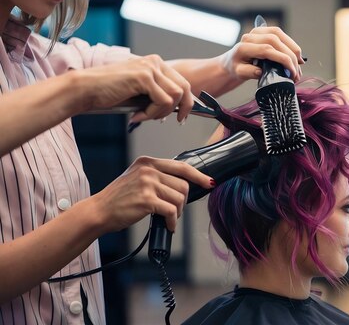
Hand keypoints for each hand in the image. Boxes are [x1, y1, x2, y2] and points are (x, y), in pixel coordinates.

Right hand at [76, 55, 191, 122]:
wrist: (86, 89)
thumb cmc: (109, 92)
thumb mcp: (140, 91)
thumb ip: (157, 93)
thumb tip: (177, 107)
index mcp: (155, 63)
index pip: (182, 82)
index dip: (186, 101)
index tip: (182, 115)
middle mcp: (155, 62)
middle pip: (184, 87)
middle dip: (183, 107)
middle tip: (177, 121)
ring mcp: (150, 68)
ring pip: (175, 96)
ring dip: (162, 112)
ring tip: (145, 116)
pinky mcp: (143, 77)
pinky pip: (163, 101)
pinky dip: (152, 113)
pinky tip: (137, 115)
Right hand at [89, 156, 214, 232]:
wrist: (99, 211)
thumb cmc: (119, 198)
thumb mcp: (137, 178)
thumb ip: (157, 176)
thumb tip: (184, 184)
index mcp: (148, 162)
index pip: (181, 166)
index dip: (198, 175)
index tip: (209, 182)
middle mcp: (148, 170)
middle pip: (183, 185)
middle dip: (183, 201)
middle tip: (176, 210)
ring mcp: (147, 184)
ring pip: (179, 198)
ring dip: (178, 212)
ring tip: (169, 218)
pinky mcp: (146, 200)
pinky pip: (171, 211)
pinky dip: (173, 221)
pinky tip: (169, 225)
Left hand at [218, 25, 304, 83]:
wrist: (232, 61)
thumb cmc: (236, 68)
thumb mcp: (239, 74)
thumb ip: (249, 73)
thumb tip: (262, 72)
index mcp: (243, 46)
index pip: (266, 49)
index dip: (282, 59)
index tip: (291, 71)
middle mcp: (251, 35)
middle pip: (275, 40)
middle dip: (290, 55)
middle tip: (297, 71)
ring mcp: (258, 31)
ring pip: (280, 35)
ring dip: (293, 48)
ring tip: (300, 63)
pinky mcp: (265, 31)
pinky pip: (281, 35)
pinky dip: (291, 44)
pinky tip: (297, 55)